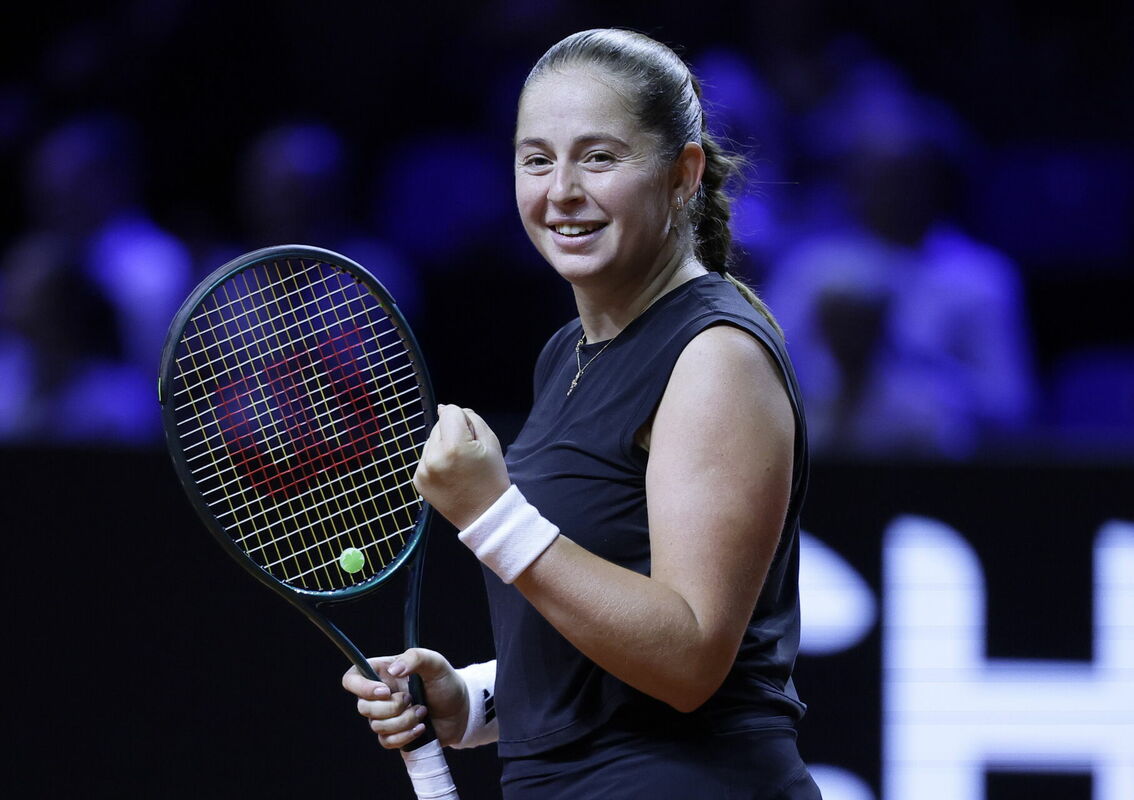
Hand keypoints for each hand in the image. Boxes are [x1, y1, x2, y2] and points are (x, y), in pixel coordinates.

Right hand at [342, 648, 468, 748]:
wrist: (461, 710)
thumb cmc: (446, 682)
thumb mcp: (435, 663)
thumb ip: (415, 658)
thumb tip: (394, 670)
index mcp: (382, 673)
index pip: (352, 678)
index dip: (361, 687)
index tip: (384, 691)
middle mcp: (379, 695)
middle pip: (363, 707)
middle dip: (391, 707)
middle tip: (412, 699)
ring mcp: (385, 716)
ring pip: (376, 726)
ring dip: (403, 721)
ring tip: (422, 711)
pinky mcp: (394, 735)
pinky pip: (387, 742)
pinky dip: (405, 736)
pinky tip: (421, 727)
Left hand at [414, 404, 510, 529]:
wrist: (485, 515)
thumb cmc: (492, 478)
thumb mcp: (492, 442)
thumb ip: (471, 419)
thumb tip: (445, 408)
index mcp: (454, 447)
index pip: (450, 411)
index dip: (464, 420)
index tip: (473, 438)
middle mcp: (433, 457)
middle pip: (439, 425)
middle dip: (453, 433)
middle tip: (468, 455)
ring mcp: (422, 470)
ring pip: (431, 441)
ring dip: (443, 446)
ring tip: (459, 465)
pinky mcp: (418, 480)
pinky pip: (426, 457)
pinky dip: (436, 460)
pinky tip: (450, 474)